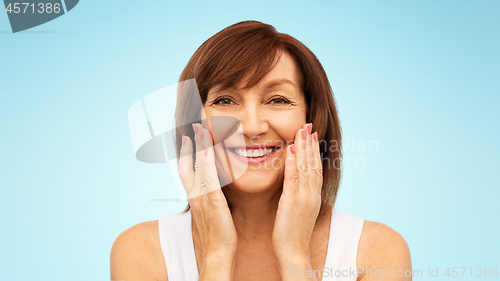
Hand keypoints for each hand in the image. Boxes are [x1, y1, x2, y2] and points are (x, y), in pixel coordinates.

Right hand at [179, 123, 237, 277]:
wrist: (217, 253)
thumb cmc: (217, 233)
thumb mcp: (211, 210)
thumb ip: (211, 196)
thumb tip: (215, 186)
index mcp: (195, 196)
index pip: (187, 169)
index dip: (186, 152)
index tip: (188, 136)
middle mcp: (195, 194)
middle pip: (188, 163)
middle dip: (190, 143)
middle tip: (193, 125)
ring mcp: (202, 197)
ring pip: (198, 167)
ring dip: (199, 147)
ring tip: (200, 128)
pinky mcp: (213, 202)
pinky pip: (209, 178)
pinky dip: (208, 162)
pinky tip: (210, 149)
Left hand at [272, 123, 322, 268]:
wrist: (294, 252)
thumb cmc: (292, 234)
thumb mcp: (297, 211)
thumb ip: (296, 195)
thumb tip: (293, 184)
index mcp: (313, 196)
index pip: (315, 168)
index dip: (314, 151)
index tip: (311, 135)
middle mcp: (312, 194)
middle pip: (313, 164)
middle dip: (311, 143)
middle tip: (308, 125)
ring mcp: (304, 197)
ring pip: (306, 167)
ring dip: (304, 147)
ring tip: (302, 130)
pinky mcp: (294, 202)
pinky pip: (295, 178)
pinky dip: (295, 162)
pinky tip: (292, 149)